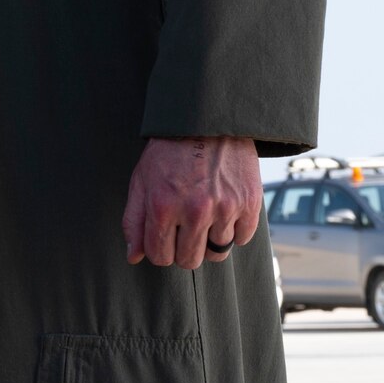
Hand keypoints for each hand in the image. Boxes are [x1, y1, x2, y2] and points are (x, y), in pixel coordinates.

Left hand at [122, 136, 261, 268]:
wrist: (206, 121)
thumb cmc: (168, 152)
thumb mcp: (141, 180)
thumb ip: (134, 221)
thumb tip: (134, 257)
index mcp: (163, 205)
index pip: (160, 256)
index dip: (160, 251)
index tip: (164, 239)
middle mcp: (195, 211)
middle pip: (189, 261)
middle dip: (183, 250)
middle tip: (183, 228)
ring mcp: (225, 208)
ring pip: (216, 253)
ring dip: (209, 239)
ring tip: (203, 214)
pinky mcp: (249, 204)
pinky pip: (241, 239)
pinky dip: (232, 230)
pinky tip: (222, 209)